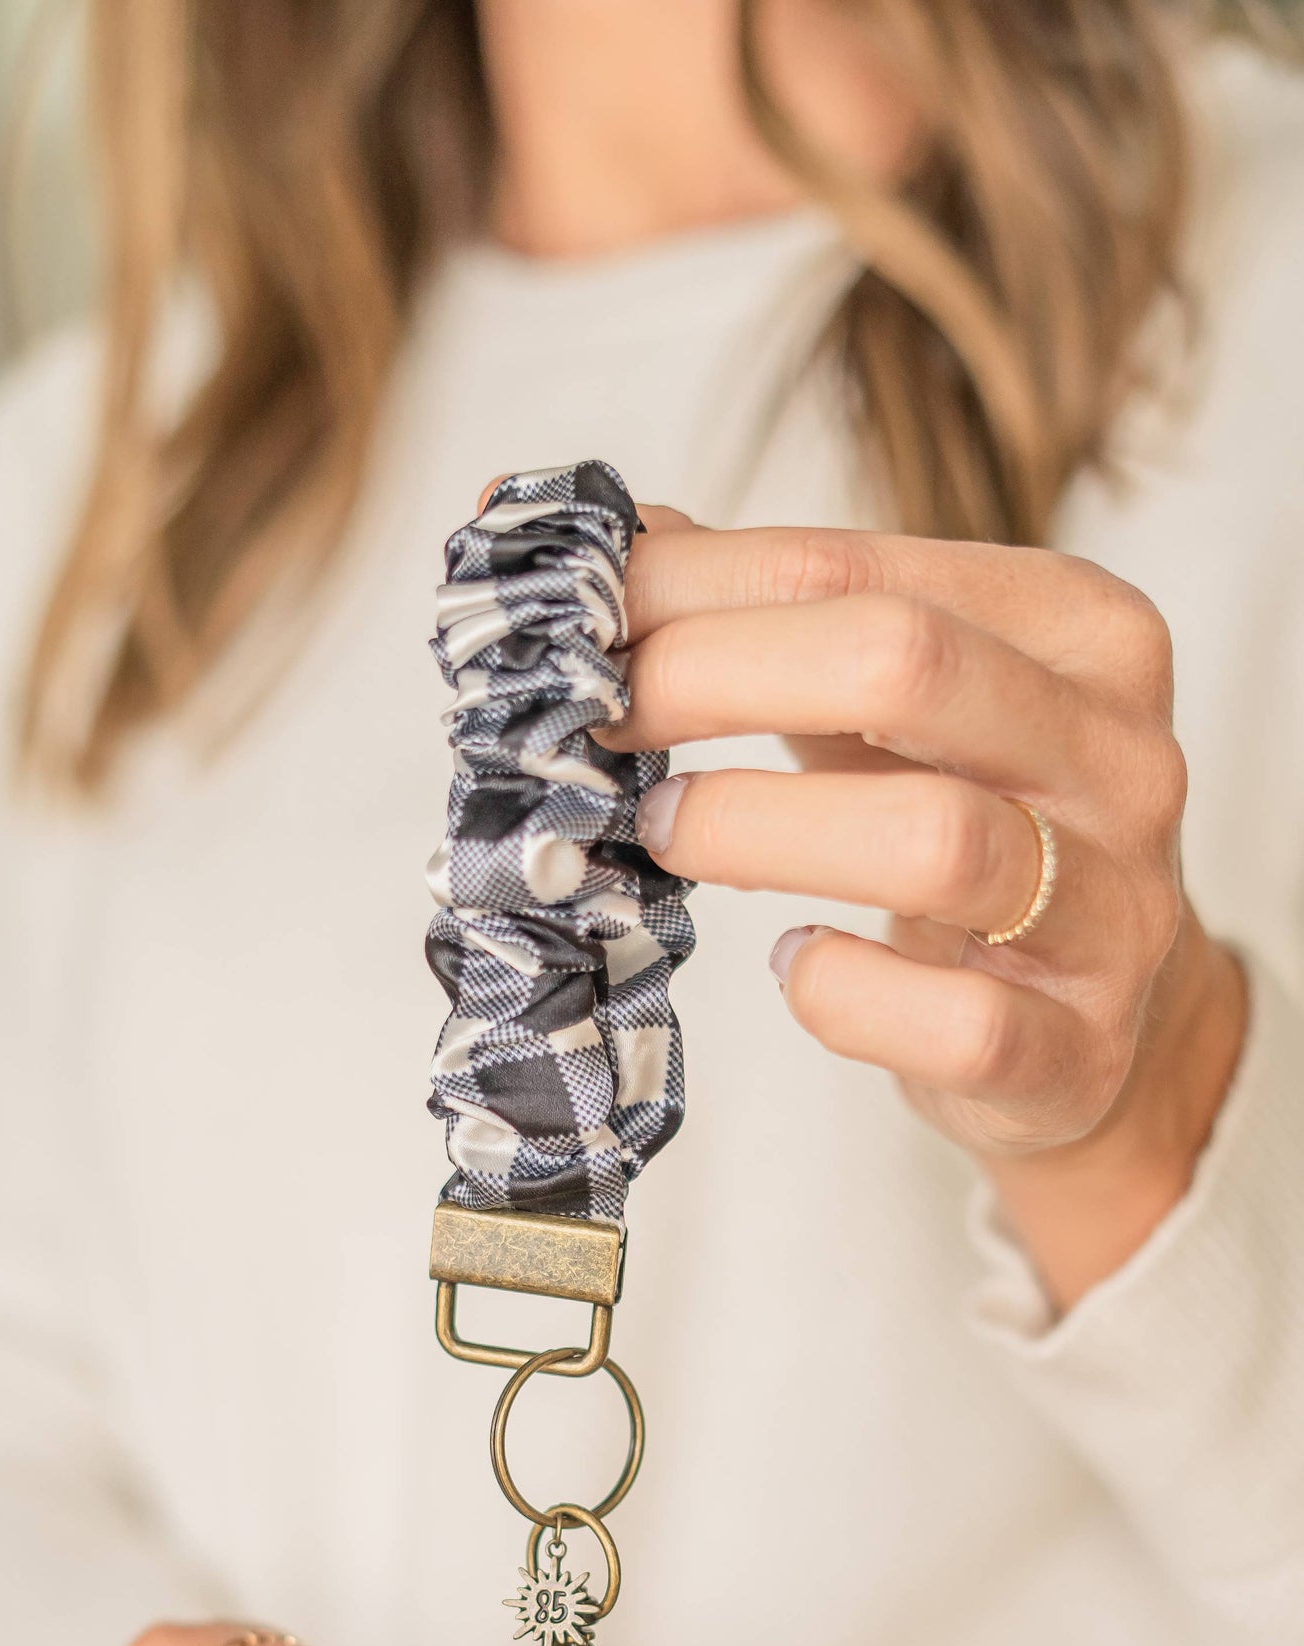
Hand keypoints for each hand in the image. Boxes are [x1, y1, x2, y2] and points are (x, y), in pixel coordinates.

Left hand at [612, 515, 1247, 1308]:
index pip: (860, 566)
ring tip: (665, 833)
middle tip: (600, 719)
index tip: (578, 625)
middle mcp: (1124, 757)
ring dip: (758, 831)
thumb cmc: (967, 831)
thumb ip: (771, 616)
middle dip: (712, 677)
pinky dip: (844, 993)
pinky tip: (793, 962)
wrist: (1088, 1028)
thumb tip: (592, 539)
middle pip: (906, 665)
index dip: (692, 588)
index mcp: (1082, 630)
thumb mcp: (896, 707)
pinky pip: (955, 1022)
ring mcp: (1116, 910)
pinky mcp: (1081, 1051)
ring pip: (937, 842)